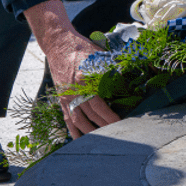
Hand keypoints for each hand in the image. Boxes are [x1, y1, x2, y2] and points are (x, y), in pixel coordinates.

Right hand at [25, 0, 121, 138]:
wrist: (59, 44)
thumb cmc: (82, 49)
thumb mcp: (100, 56)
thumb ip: (112, 70)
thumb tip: (126, 84)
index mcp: (85, 81)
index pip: (99, 104)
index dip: (110, 116)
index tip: (121, 123)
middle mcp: (75, 91)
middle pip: (91, 115)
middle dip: (104, 126)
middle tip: (117, 134)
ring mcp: (67, 96)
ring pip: (79, 120)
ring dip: (90, 132)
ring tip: (102, 140)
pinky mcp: (62, 98)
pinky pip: (67, 118)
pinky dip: (73, 130)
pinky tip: (79, 139)